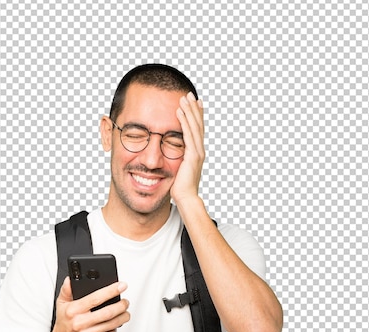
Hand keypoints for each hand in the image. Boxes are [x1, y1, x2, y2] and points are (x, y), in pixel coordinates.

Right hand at [52, 277, 129, 331]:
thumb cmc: (64, 324)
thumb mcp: (61, 304)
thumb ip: (67, 290)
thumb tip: (71, 279)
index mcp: (73, 310)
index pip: (95, 298)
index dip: (111, 291)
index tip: (121, 286)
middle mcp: (80, 322)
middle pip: (108, 312)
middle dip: (121, 305)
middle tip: (125, 302)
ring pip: (112, 324)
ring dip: (122, 317)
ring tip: (125, 312)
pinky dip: (115, 328)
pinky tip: (114, 324)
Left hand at [170, 92, 204, 206]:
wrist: (186, 199)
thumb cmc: (181, 189)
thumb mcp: (178, 170)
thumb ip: (177, 161)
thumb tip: (170, 158)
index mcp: (196, 153)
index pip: (197, 130)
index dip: (196, 116)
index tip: (195, 103)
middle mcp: (199, 150)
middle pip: (198, 124)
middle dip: (194, 108)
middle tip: (190, 94)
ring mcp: (197, 152)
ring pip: (194, 126)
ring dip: (189, 111)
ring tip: (184, 98)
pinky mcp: (192, 156)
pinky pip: (188, 135)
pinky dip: (184, 122)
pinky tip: (179, 112)